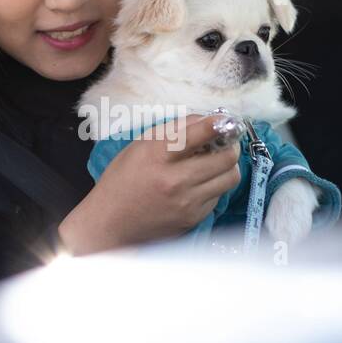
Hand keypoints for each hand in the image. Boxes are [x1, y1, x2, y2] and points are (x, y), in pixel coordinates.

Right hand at [58, 114, 241, 254]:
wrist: (111, 222)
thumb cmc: (122, 179)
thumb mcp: (140, 145)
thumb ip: (173, 130)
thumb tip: (206, 120)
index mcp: (157, 155)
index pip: (198, 134)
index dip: (219, 124)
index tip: (227, 120)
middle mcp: (175, 180)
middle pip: (226, 157)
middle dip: (229, 146)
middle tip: (223, 143)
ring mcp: (187, 202)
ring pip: (230, 177)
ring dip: (227, 166)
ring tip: (215, 162)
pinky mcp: (193, 218)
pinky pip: (219, 195)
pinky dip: (214, 185)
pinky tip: (199, 183)